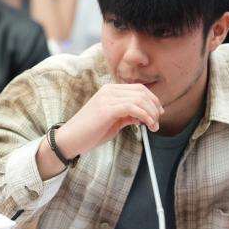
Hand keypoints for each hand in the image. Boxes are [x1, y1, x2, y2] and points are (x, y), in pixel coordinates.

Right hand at [36, 84, 162, 178]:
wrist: (70, 139)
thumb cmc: (90, 132)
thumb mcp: (114, 121)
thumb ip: (128, 115)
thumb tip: (144, 115)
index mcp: (110, 91)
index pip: (139, 89)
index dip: (153, 100)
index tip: (158, 114)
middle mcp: (109, 90)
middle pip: (141, 91)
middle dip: (154, 106)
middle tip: (157, 122)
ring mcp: (107, 98)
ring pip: (139, 99)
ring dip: (151, 113)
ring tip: (154, 127)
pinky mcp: (106, 109)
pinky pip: (133, 108)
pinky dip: (144, 116)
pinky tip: (147, 125)